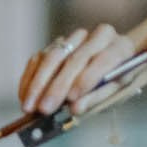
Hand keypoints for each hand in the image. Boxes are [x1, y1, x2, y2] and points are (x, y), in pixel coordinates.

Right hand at [17, 24, 139, 113]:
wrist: (114, 61)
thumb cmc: (116, 79)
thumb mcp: (116, 92)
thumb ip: (96, 98)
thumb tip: (75, 109)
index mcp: (121, 47)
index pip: (104, 59)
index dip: (87, 79)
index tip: (71, 100)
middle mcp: (98, 36)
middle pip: (74, 59)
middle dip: (57, 87)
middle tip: (45, 108)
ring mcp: (76, 38)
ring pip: (52, 57)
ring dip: (38, 84)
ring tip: (29, 106)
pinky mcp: (58, 43)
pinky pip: (39, 58)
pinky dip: (30, 79)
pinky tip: (24, 96)